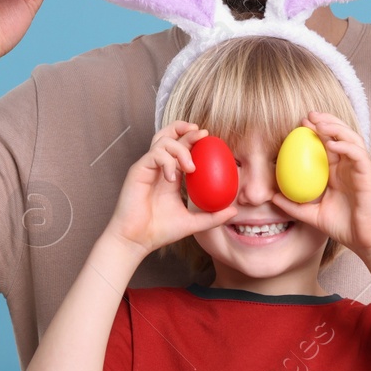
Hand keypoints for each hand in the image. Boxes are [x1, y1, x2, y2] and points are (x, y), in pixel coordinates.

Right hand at [108, 122, 239, 257]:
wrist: (137, 240)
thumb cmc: (159, 231)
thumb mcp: (192, 223)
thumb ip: (212, 216)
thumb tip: (234, 210)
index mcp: (171, 175)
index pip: (181, 147)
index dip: (193, 138)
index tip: (209, 138)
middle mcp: (158, 167)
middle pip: (169, 135)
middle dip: (185, 129)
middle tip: (202, 133)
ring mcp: (147, 167)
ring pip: (163, 141)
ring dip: (180, 148)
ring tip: (190, 167)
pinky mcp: (138, 170)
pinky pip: (155, 154)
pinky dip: (167, 162)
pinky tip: (172, 178)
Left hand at [268, 111, 370, 262]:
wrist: (366, 242)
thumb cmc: (344, 228)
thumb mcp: (312, 216)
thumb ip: (294, 206)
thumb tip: (271, 197)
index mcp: (338, 172)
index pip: (327, 144)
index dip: (315, 131)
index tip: (298, 124)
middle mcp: (349, 167)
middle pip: (340, 135)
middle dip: (326, 121)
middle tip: (308, 115)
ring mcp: (360, 169)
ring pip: (351, 139)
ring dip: (336, 128)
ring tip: (319, 123)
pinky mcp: (369, 175)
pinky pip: (358, 155)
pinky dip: (346, 146)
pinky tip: (332, 143)